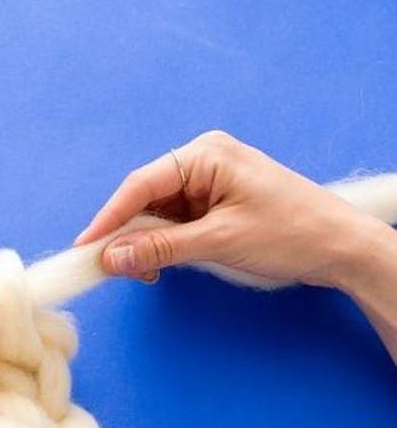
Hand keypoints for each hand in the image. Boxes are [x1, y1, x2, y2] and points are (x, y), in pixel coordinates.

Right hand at [74, 130, 379, 288]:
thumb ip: (161, 249)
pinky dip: (162, 247)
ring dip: (145, 245)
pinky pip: (173, 225)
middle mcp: (203, 163)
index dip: (109, 218)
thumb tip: (112, 256)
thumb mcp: (219, 242)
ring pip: (156, 216)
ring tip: (145, 272)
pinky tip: (159, 266)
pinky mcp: (213, 207)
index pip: (141, 185)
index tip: (86, 246)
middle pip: (144, 200)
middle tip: (110, 268)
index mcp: (205, 155)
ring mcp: (208, 185)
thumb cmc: (292, 232)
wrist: (341, 247)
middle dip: (128, 235)